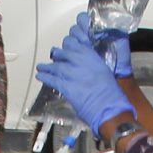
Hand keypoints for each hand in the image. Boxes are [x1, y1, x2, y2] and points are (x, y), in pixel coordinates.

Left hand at [36, 17, 131, 133]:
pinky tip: (39, 76)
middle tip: (53, 56)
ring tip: (41, 67)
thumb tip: (85, 69)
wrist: (110, 107)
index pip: (76, 45)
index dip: (68, 46)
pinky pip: (53, 80)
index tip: (65, 47)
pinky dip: (45, 77)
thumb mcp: (105, 73)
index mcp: (93, 57)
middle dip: (57, 55)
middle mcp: (82, 62)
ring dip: (48, 67)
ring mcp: (73, 74)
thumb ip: (93, 67)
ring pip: (56, 66)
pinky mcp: (67, 87)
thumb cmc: (112, 93)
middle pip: (64, 53)